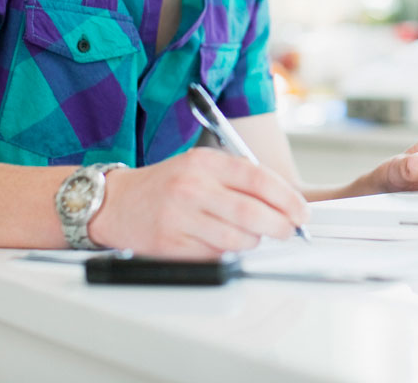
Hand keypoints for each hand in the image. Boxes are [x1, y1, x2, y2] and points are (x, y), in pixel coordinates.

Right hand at [88, 148, 308, 257]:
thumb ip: (239, 177)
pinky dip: (230, 253)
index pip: (258, 179)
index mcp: (205, 162)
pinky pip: (216, 255)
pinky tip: (226, 244)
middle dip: (281, 226)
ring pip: (238, 239)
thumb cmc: (166, 184)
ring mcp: (181, 218)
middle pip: (253, 213)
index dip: (287, 198)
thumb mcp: (201, 164)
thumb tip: (283, 199)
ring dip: (255, 242)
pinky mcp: (172, 245)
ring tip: (253, 236)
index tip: (301, 211)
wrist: (116, 202)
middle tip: (289, 230)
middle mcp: (193, 188)